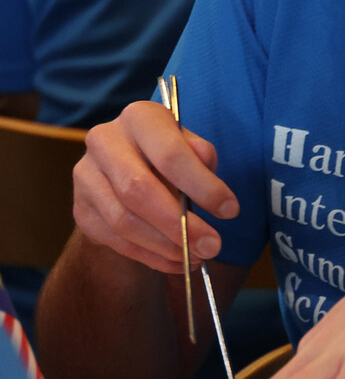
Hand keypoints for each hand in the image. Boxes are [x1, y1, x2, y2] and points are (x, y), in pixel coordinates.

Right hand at [72, 100, 238, 273]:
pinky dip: (150, 256)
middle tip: (212, 246)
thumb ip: (200, 155)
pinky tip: (176, 261)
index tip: (230, 211)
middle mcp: (104, 141)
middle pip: (138, 190)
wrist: (126, 169)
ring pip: (124, 221)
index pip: (169, 154)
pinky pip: (115, 240)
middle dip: (180, 225)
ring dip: (165, 246)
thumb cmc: (167, 154)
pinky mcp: (81, 209)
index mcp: (138, 118)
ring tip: (196, 256)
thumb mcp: (190, 147)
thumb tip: (206, 166)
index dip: (202, 185)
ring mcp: (86, 176)